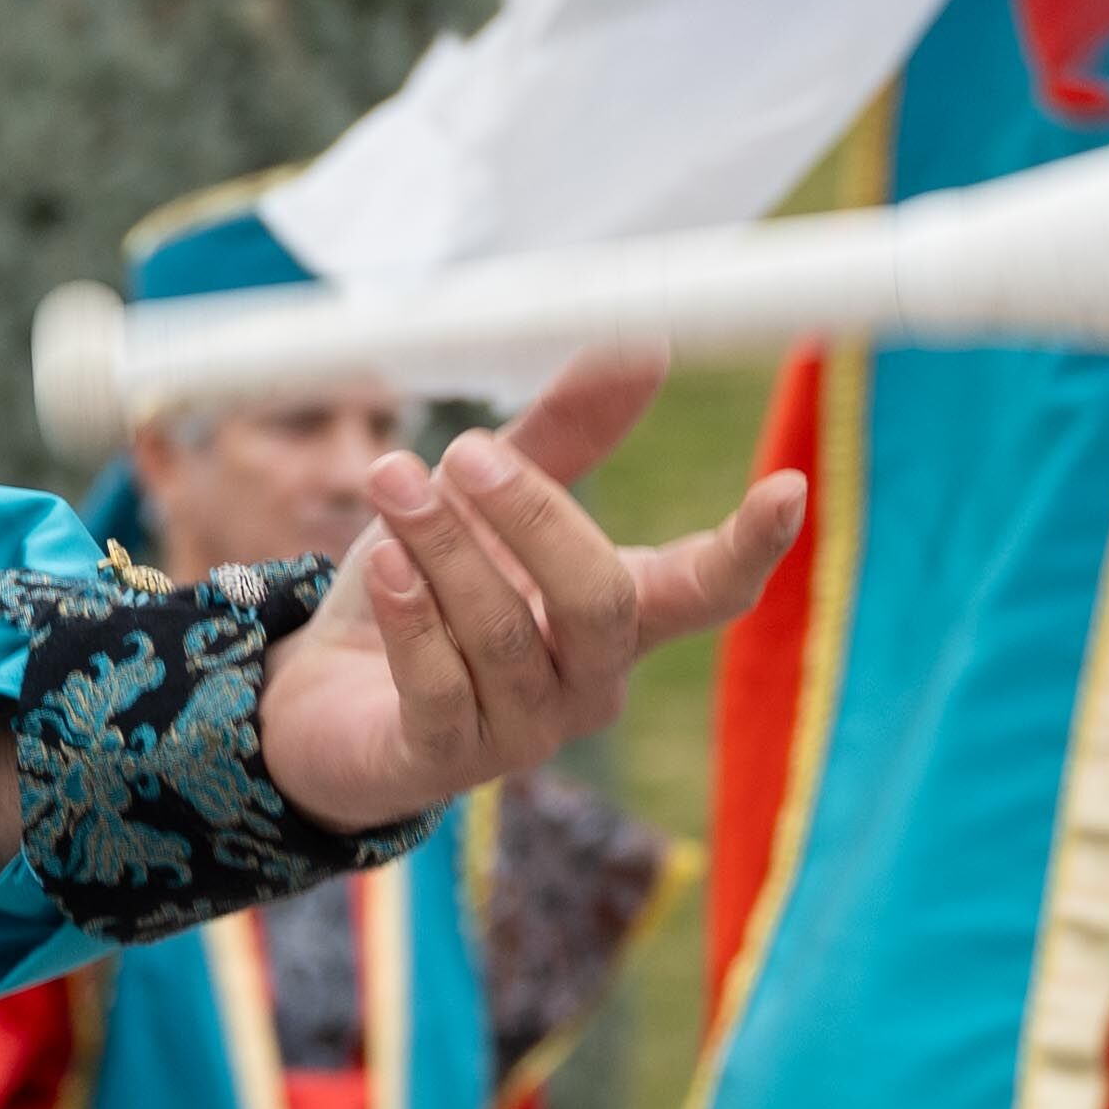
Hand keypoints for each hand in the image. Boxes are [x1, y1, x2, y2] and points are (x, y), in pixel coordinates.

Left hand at [254, 349, 802, 833]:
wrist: (321, 694)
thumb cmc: (426, 593)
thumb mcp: (482, 508)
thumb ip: (558, 440)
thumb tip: (645, 346)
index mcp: (620, 616)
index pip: (709, 591)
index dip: (750, 548)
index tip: (787, 486)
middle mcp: (589, 681)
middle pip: (599, 602)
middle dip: (535, 516)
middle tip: (465, 449)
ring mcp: (522, 731)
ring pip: (505, 634)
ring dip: (444, 546)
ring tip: (392, 478)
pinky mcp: (443, 761)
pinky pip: (439, 686)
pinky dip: (410, 615)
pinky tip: (385, 562)